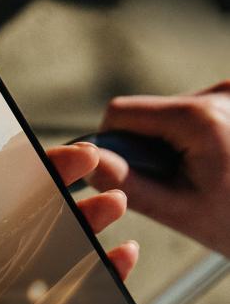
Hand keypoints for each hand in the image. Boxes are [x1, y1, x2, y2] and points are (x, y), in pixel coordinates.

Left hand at [0, 142, 138, 303]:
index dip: (1, 172)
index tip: (29, 147)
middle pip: (19, 218)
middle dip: (54, 184)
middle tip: (86, 161)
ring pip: (52, 246)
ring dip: (84, 219)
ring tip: (112, 202)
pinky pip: (75, 289)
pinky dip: (100, 269)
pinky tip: (120, 256)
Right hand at [89, 81, 229, 256]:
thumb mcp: (178, 209)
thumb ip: (127, 183)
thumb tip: (88, 161)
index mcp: (198, 118)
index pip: (121, 113)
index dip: (112, 145)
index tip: (128, 174)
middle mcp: (219, 93)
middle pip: (149, 112)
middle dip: (150, 147)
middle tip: (177, 182)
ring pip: (172, 112)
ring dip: (174, 143)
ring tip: (205, 174)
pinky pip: (197, 112)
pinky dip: (196, 136)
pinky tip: (218, 161)